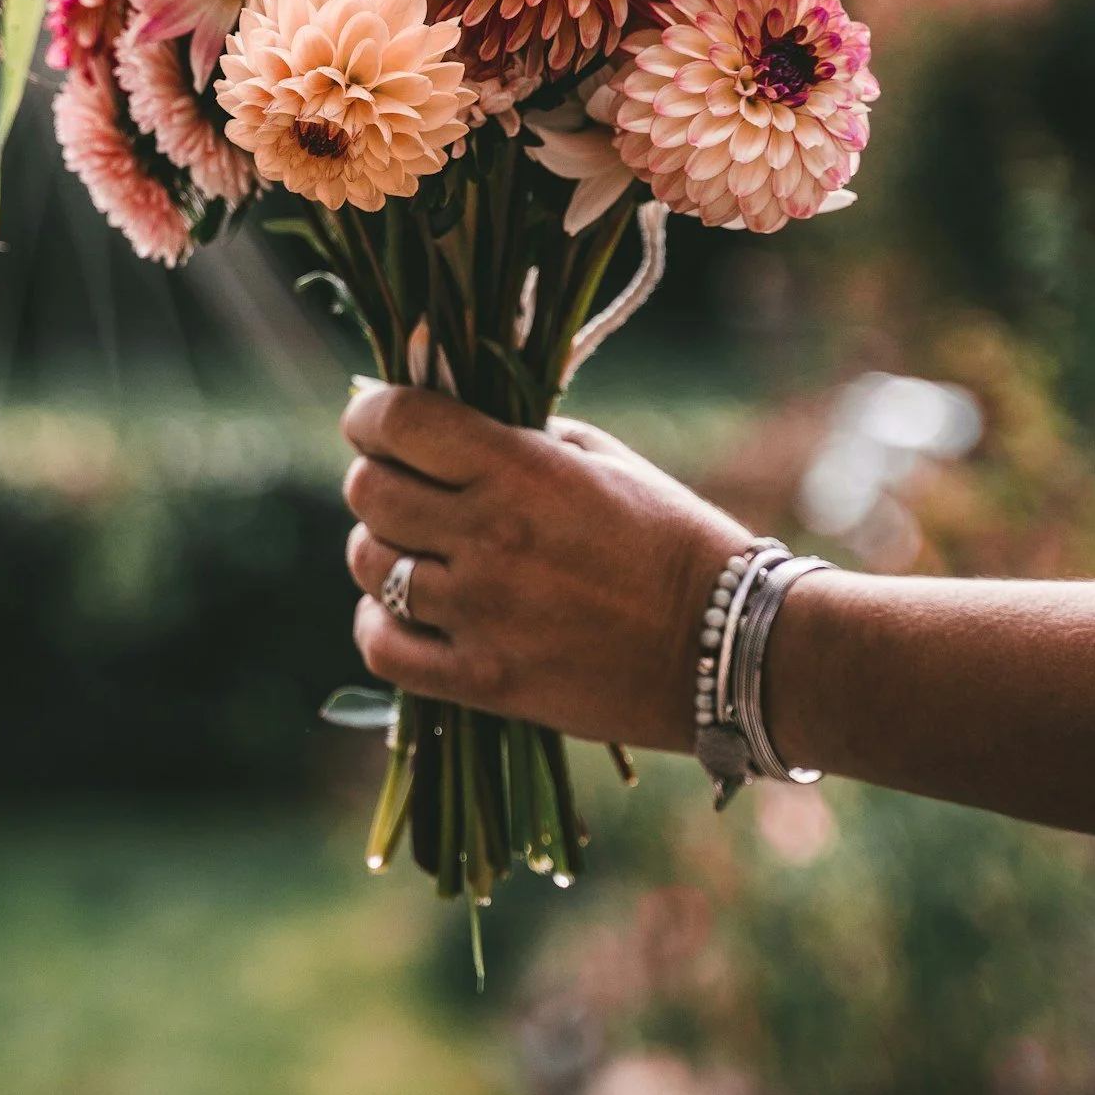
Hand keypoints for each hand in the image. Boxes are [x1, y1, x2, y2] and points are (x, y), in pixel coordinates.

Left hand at [340, 383, 753, 753]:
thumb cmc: (669, 536)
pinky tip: (405, 611)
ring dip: (382, 549)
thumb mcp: (602, 457)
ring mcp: (482, 613)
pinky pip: (382, 646)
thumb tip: (442, 420)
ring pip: (368, 564)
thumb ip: (520, 433)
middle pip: (368, 492)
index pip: (399, 422)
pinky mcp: (484, 680)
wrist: (726, 644)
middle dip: (377, 478)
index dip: (371, 415)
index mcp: (524, 469)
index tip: (375, 421)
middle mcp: (492, 536)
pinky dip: (380, 623)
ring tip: (418, 549)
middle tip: (406, 486)